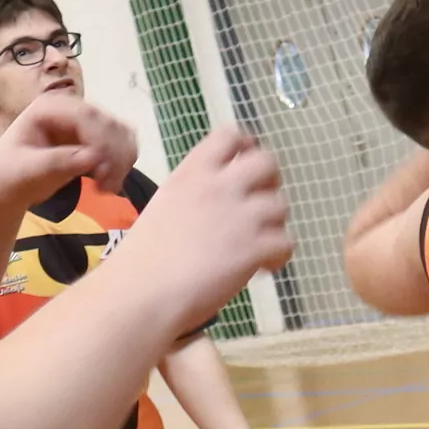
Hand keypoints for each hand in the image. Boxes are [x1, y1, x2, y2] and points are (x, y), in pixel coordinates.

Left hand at [0, 90, 137, 209]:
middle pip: (108, 123)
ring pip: (121, 134)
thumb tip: (92, 158)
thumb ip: (56, 162)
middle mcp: (71, 110)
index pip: (86, 116)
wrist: (5, 183)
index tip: (102, 170)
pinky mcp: (95, 139)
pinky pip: (122, 146)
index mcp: (49, 107)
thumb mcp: (26, 169)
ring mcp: (85, 124)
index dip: (101, 140)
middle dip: (114, 155)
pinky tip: (108, 184)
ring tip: (106, 188)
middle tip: (106, 187)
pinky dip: (122, 164)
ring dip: (122, 161)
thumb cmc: (8, 173)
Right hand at [129, 129, 294, 321]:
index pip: (228, 136)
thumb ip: (194, 197)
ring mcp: (240, 216)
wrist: (143, 292)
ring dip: (274, 224)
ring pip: (281, 205)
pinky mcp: (255, 247)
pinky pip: (286, 242)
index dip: (246, 146)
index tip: (246, 161)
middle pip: (266, 162)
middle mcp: (218, 187)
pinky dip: (279, 256)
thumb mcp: (164, 207)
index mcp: (191, 173)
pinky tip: (263, 268)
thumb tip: (214, 208)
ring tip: (258, 246)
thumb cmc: (142, 260)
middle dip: (270, 182)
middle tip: (259, 205)